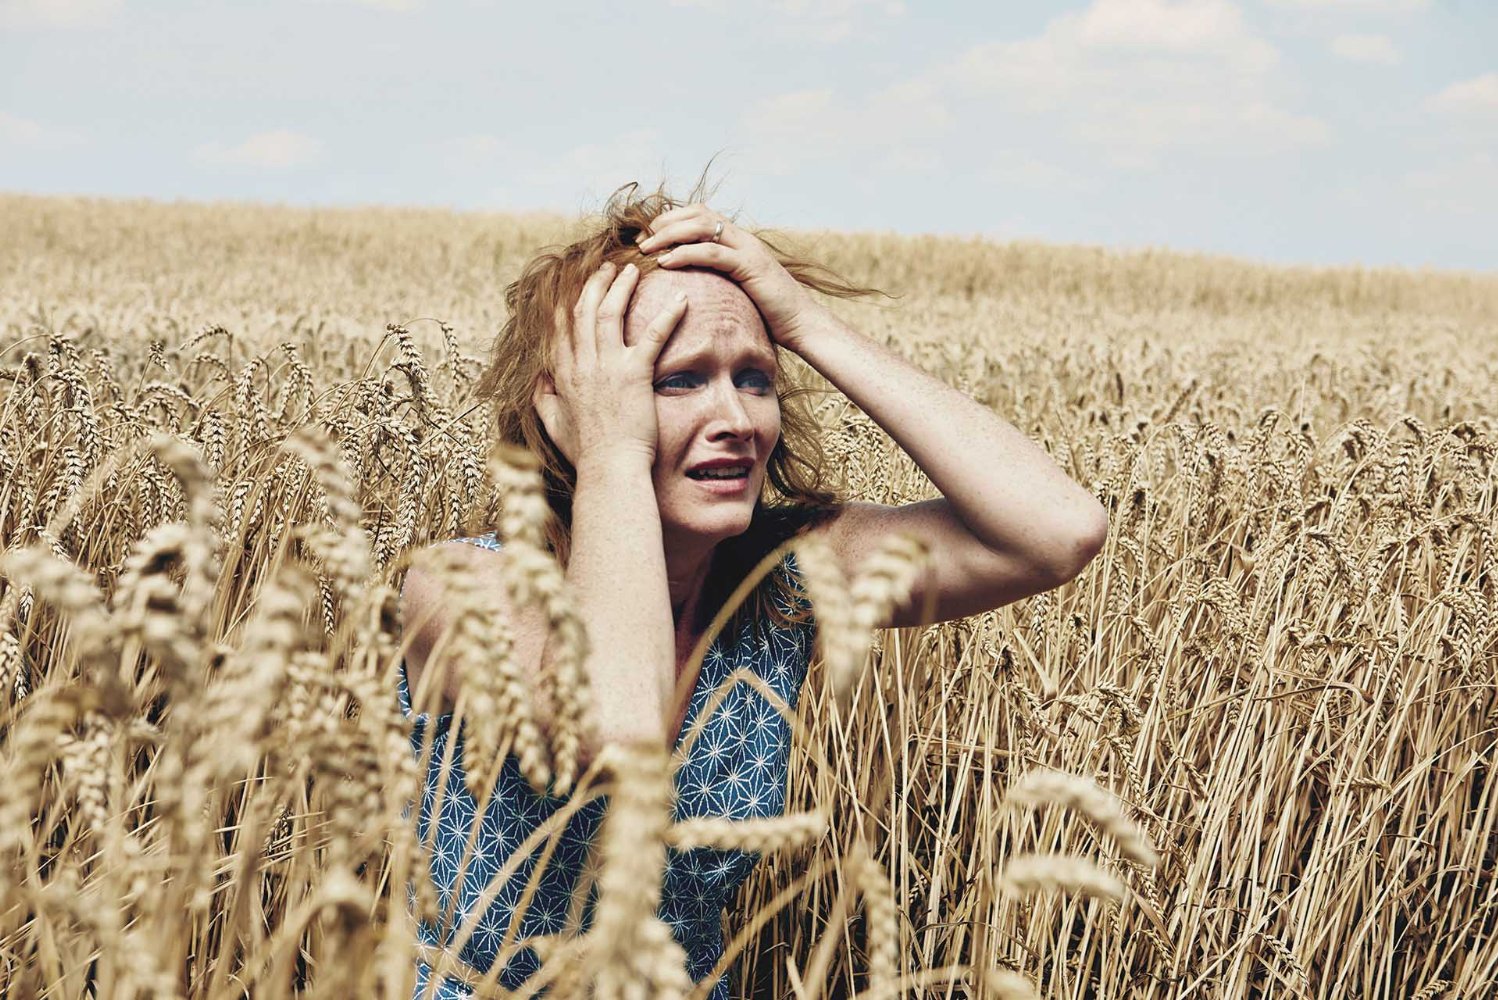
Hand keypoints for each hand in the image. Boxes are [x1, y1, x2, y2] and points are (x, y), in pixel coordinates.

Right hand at [532, 261, 686, 466]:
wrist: (609, 469)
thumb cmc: (587, 454)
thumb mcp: (554, 425)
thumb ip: (543, 400)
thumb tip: (539, 380)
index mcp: (563, 375)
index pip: (561, 328)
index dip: (568, 302)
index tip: (575, 286)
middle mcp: (582, 364)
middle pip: (583, 310)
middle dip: (595, 284)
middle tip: (608, 268)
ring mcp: (607, 367)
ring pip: (610, 313)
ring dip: (621, 287)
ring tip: (633, 270)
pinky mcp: (634, 374)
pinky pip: (653, 336)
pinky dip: (668, 315)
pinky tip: (681, 300)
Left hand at [636, 204, 822, 351]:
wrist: (802, 324)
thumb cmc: (769, 314)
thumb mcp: (738, 291)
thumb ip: (718, 279)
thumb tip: (689, 287)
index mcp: (738, 241)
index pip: (700, 214)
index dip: (672, 220)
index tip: (648, 237)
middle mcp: (742, 238)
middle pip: (697, 213)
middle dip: (665, 223)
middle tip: (641, 240)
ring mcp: (747, 249)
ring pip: (701, 227)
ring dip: (669, 235)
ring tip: (646, 249)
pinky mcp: (750, 266)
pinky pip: (712, 253)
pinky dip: (686, 254)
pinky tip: (667, 263)